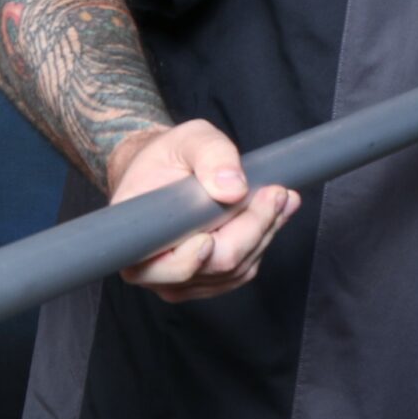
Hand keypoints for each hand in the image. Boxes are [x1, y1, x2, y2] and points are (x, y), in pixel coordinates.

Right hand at [108, 121, 296, 303]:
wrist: (163, 171)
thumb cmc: (167, 157)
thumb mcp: (188, 139)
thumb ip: (211, 156)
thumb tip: (234, 189)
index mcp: (138, 241)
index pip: (177, 265)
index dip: (211, 250)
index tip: (236, 211)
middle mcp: (155, 270)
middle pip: (220, 265)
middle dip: (255, 227)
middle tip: (276, 193)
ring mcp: (183, 279)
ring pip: (237, 269)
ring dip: (264, 232)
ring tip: (279, 197)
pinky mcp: (208, 278)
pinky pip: (244, 268)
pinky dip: (264, 239)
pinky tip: (276, 213)